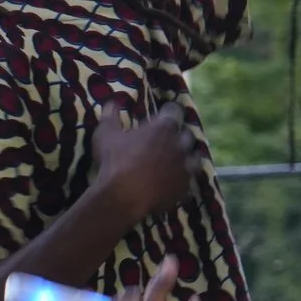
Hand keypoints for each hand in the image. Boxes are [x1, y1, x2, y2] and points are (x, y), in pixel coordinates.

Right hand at [90, 102, 197, 223]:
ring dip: (187, 156)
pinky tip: (174, 181)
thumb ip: (110, 117)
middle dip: (179, 134)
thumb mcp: (105, 135)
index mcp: (163, 128)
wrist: (123, 198)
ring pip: (195, 157)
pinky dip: (183, 179)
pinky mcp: (184, 188)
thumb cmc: (114, 162)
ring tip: (178, 160)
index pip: (175, 110)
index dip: (171, 110)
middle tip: (168, 138)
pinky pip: (189, 180)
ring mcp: (185, 168)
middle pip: (188, 134)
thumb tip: (111, 102)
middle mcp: (179, 145)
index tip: (166, 112)